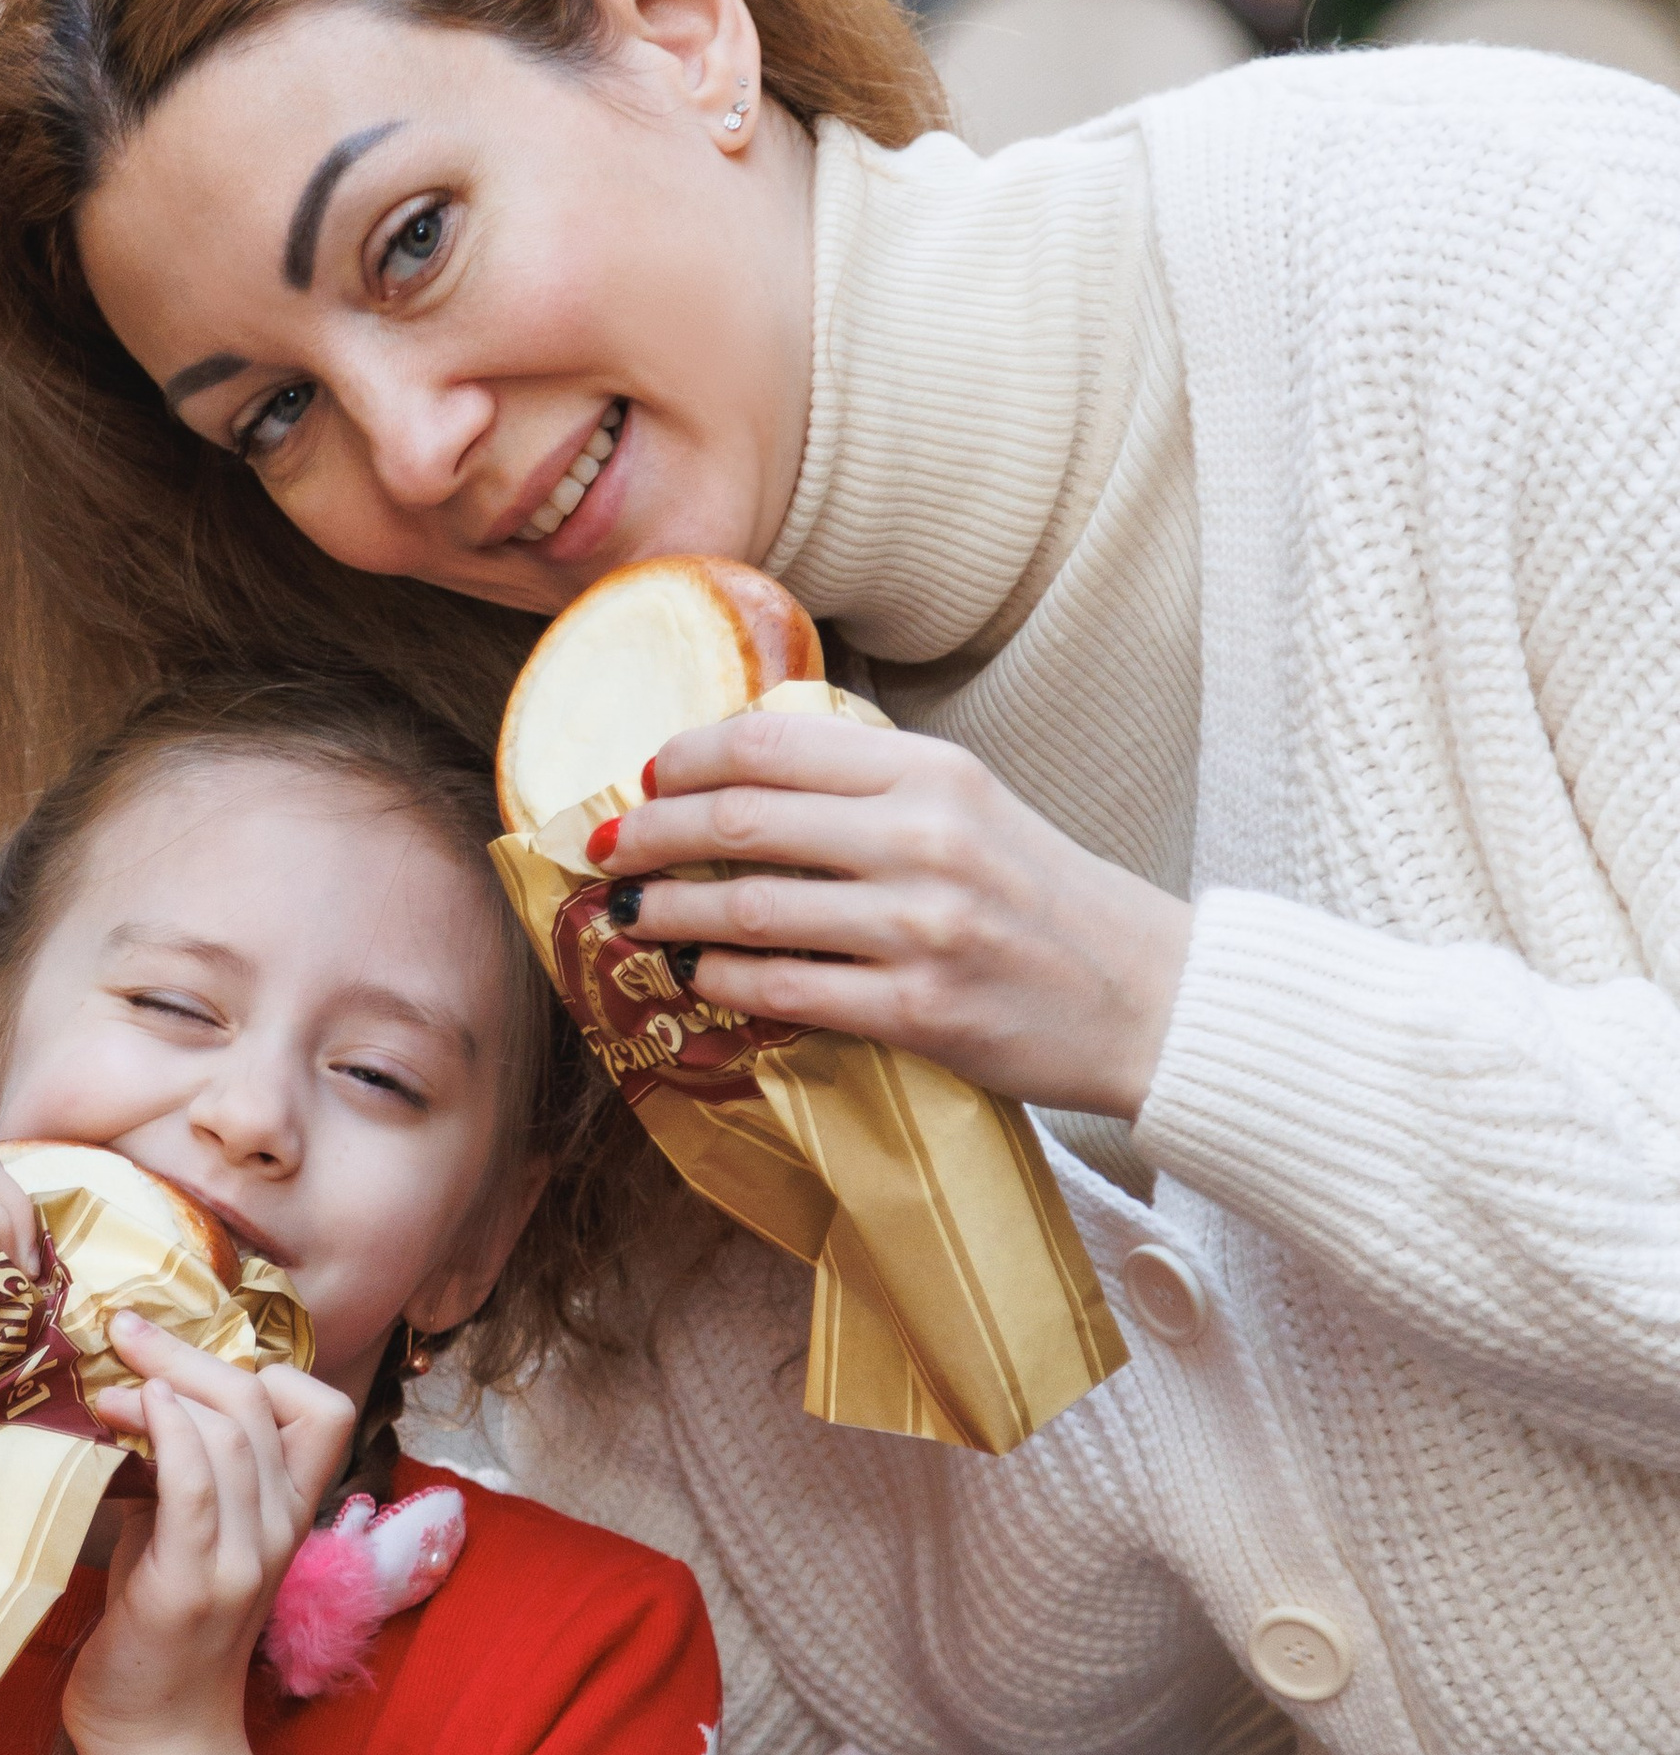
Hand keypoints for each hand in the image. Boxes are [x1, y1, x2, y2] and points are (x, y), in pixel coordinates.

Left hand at [64, 1315, 356, 1754]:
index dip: (263, 1365)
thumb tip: (135, 1390)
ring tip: (107, 1381)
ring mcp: (244, 1557)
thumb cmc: (158, 1630)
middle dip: (187, 1350)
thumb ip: (186, 1469)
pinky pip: (196, 1483)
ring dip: (161, 1383)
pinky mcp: (194, 1583)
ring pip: (230, 1430)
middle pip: (259, 1400)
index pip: (323, 1408)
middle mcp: (280, 1529)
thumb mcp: (187, 1533)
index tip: (186, 1358)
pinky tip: (130, 1407)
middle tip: (126, 1328)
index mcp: (288, 1512)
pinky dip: (168, 1430)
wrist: (155, 1735)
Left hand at [594, 707, 1192, 1120]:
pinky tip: (697, 976)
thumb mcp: (972, 807)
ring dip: (669, 911)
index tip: (647, 778)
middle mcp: (924, 837)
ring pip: (748, 907)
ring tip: (631, 914)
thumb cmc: (1047, 901)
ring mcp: (922, 926)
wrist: (1151, 997)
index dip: (688, 758)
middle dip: (650, 833)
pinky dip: (724, 980)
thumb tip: (744, 783)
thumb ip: (873, 788)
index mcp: (932, 771)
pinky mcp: (920, 1011)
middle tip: (602, 848)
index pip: (772, 743)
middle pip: (741, 818)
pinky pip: (786, 990)